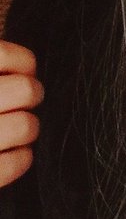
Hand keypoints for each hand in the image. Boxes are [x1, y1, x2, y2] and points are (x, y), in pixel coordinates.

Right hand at [0, 41, 42, 187]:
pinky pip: (16, 164)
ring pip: (27, 126)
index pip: (5, 55)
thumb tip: (28, 65)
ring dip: (28, 128)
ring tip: (17, 128)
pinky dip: (22, 159)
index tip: (24, 70)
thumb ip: (0, 68)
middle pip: (27, 90)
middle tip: (25, 101)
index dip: (24, 62)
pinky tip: (14, 154)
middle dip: (30, 96)